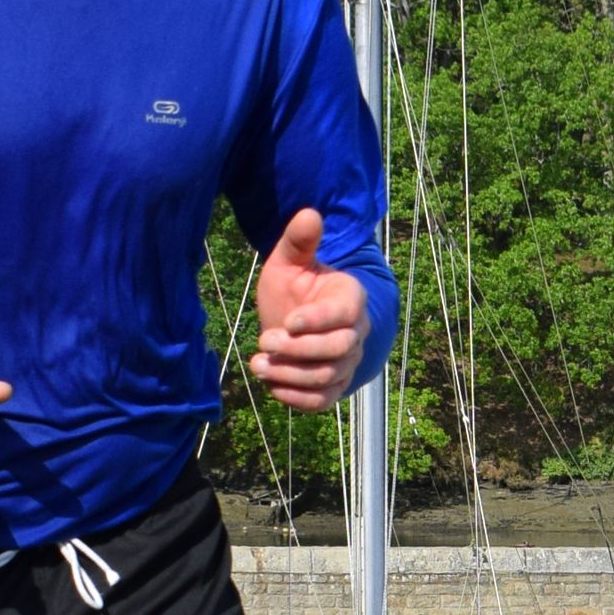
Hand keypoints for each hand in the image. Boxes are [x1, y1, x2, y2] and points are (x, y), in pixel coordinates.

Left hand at [250, 210, 368, 412]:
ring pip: (327, 376)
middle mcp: (356, 334)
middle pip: (338, 350)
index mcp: (351, 299)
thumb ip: (299, 242)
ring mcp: (346, 363)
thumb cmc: (295, 287)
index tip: (288, 320)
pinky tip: (271, 385)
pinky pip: (322, 401)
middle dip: (298, 349)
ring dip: (290, 374)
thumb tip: (308, 213)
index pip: (344, 314)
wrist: (294, 320)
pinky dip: (296, 398)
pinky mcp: (332, 387)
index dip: (318, 320)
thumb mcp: (290, 262)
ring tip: (258, 364)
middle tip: (264, 340)